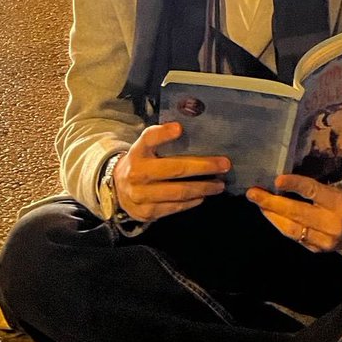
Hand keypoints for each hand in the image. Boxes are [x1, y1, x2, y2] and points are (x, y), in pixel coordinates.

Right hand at [112, 123, 229, 222]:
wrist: (117, 189)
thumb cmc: (140, 162)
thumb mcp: (145, 147)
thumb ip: (161, 139)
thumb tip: (188, 128)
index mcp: (138, 151)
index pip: (149, 139)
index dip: (163, 134)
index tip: (180, 128)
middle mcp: (138, 172)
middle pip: (174, 169)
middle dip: (203, 167)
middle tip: (224, 165)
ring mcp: (141, 195)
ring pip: (178, 192)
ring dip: (203, 188)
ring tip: (219, 184)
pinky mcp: (147, 212)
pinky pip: (174, 207)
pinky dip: (191, 202)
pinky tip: (203, 196)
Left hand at [247, 174, 341, 253]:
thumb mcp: (335, 188)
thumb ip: (313, 187)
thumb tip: (282, 181)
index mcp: (338, 203)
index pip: (313, 191)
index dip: (295, 185)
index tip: (276, 180)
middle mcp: (332, 223)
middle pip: (297, 213)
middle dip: (272, 204)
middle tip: (253, 194)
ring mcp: (324, 241)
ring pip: (292, 229)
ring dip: (272, 216)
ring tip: (258, 204)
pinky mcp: (318, 250)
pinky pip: (295, 238)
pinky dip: (281, 226)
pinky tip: (271, 216)